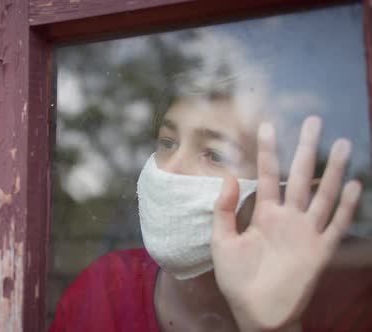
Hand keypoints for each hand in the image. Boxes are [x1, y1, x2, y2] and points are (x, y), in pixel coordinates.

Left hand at [211, 116, 361, 330]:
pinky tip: (354, 185)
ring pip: (322, 194)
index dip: (267, 151)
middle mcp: (287, 218)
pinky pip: (336, 224)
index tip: (266, 125)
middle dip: (306, 149)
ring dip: (332, 170)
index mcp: (264, 214)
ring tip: (341, 144)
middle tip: (313, 120)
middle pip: (299, 176)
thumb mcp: (222, 242)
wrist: (256, 312)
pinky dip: (346, 206)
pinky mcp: (320, 250)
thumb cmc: (237, 279)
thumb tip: (228, 176)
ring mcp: (306, 232)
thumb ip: (224, 210)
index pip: (267, 175)